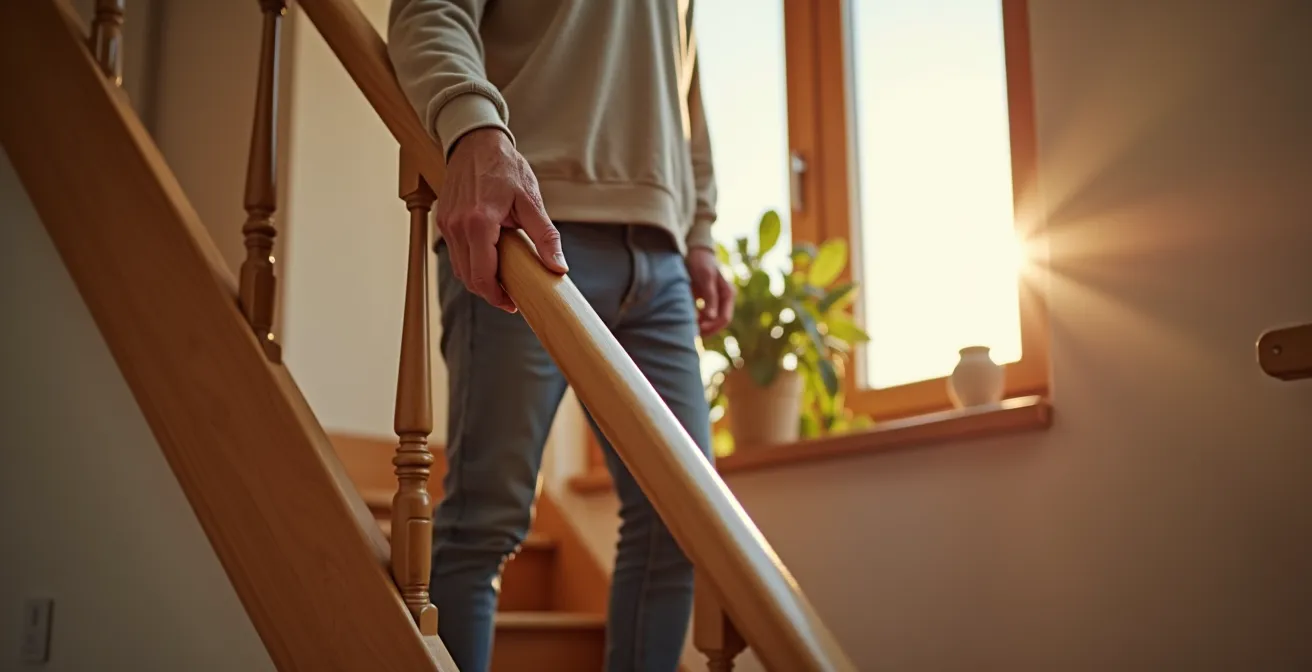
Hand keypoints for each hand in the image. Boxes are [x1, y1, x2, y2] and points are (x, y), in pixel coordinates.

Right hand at [438, 128, 567, 311]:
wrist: (475, 142)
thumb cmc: (504, 167)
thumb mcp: (531, 200)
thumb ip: (545, 236)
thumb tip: (558, 267)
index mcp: (478, 223)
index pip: (482, 275)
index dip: (497, 296)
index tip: (513, 303)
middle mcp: (457, 226)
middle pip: (468, 277)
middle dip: (489, 292)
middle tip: (512, 295)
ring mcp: (447, 224)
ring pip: (459, 268)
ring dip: (479, 279)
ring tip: (503, 279)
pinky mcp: (444, 221)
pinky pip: (455, 253)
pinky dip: (471, 263)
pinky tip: (490, 260)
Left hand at [687, 247, 733, 335]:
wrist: (695, 250)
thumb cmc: (701, 262)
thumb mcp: (705, 278)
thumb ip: (709, 297)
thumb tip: (711, 317)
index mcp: (728, 294)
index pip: (725, 319)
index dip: (712, 327)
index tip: (697, 330)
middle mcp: (724, 299)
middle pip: (719, 322)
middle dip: (707, 329)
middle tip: (691, 334)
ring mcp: (716, 300)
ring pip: (712, 321)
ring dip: (701, 326)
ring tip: (688, 328)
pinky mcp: (707, 300)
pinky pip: (704, 316)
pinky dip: (697, 320)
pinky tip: (687, 320)